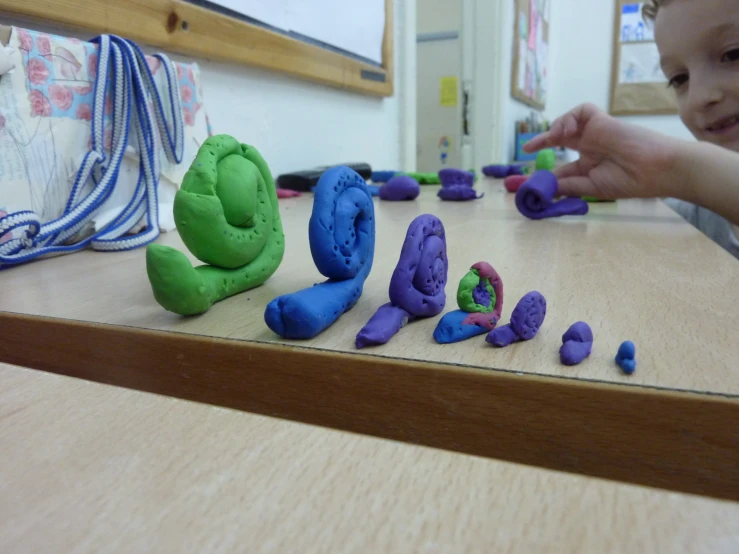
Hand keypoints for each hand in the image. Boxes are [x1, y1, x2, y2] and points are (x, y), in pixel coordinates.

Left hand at [523, 104, 678, 198]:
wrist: (654, 169)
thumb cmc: (627, 181)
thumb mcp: (591, 186)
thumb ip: (566, 185)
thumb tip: (541, 189)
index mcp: (589, 166)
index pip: (561, 168)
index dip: (545, 172)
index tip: (529, 181)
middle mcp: (590, 148)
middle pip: (559, 140)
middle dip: (541, 142)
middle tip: (527, 149)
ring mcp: (595, 133)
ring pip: (567, 123)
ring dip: (554, 130)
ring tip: (553, 138)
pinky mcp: (601, 119)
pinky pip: (580, 111)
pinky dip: (568, 118)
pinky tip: (566, 132)